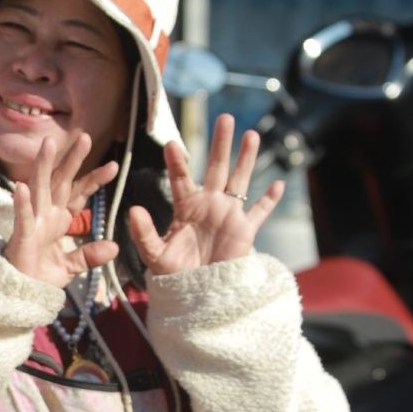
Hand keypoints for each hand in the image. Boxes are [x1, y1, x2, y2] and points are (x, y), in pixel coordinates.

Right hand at [4, 128, 120, 291]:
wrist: (19, 294)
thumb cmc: (40, 275)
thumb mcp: (71, 265)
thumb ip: (90, 255)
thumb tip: (114, 247)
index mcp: (59, 219)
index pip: (79, 194)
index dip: (94, 179)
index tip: (114, 165)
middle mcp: (46, 215)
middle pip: (61, 182)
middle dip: (72, 160)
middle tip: (85, 137)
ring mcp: (33, 222)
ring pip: (38, 189)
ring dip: (43, 166)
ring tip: (48, 144)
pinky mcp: (21, 236)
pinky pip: (22, 217)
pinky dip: (21, 203)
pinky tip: (20, 187)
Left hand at [126, 114, 282, 276]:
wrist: (197, 294)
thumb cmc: (174, 274)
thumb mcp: (155, 254)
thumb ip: (144, 233)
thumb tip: (133, 210)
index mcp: (185, 207)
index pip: (180, 178)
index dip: (176, 162)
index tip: (170, 144)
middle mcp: (208, 204)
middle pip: (216, 167)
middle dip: (220, 144)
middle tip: (224, 118)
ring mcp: (228, 215)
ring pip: (239, 180)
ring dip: (246, 158)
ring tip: (251, 134)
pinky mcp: (244, 230)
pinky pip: (259, 212)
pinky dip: (269, 201)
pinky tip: (279, 184)